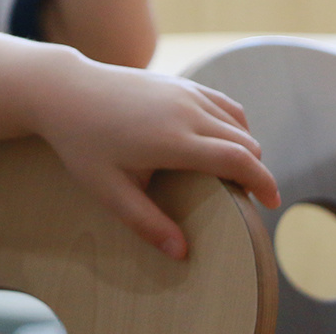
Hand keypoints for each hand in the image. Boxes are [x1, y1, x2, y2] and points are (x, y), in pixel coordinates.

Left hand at [34, 55, 280, 258]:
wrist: (65, 90)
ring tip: (232, 175)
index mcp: (174, 139)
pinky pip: (224, 104)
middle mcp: (187, 111)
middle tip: (243, 198)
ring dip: (245, 148)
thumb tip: (181, 254)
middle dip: (254, 172)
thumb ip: (146, 222)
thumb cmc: (82, 142)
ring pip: (239, 122)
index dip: (264, 183)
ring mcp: (186, 91)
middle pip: (246, 143)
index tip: (271, 205)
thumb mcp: (107, 189)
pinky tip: (220, 143)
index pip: (240, 161)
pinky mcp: (180, 82)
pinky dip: (233, 125)